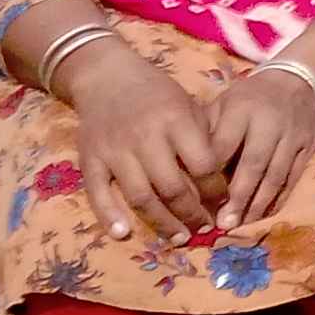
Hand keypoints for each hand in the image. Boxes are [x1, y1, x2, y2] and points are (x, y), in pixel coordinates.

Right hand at [65, 46, 223, 243]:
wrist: (106, 76)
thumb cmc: (157, 93)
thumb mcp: (188, 104)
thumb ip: (203, 138)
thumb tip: (223, 179)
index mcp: (175, 121)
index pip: (202, 165)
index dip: (216, 189)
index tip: (224, 202)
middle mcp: (145, 137)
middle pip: (172, 187)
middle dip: (192, 213)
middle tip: (205, 227)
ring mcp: (114, 150)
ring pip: (140, 196)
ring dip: (161, 223)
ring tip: (179, 238)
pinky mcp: (90, 159)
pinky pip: (98, 193)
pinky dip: (109, 216)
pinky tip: (122, 233)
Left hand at [207, 63, 314, 226]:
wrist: (295, 81)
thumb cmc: (249, 98)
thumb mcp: (223, 104)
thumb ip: (206, 131)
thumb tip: (185, 167)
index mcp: (242, 109)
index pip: (224, 145)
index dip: (210, 173)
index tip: (197, 199)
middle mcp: (269, 122)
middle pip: (254, 164)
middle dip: (238, 196)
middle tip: (224, 223)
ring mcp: (293, 135)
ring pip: (276, 174)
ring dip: (259, 203)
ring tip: (242, 225)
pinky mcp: (309, 146)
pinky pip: (294, 177)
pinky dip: (280, 198)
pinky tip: (265, 215)